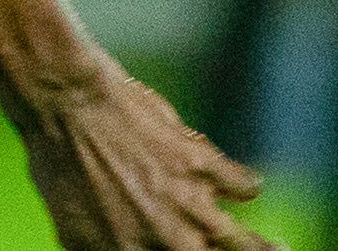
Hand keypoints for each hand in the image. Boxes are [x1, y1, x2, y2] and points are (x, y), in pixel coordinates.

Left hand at [10, 57, 273, 249]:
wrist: (63, 101)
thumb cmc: (58, 160)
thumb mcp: (72, 224)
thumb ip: (104, 249)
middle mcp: (168, 242)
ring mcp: (189, 206)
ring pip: (253, 247)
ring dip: (269, 249)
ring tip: (280, 248)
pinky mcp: (204, 166)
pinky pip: (247, 186)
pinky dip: (246, 184)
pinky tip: (242, 184)